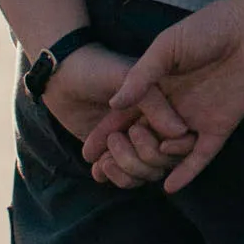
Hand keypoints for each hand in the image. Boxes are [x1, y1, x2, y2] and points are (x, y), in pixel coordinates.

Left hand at [40, 46, 192, 192]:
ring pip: (144, 173)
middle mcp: (153, 126)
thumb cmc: (98, 67)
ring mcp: (133, 141)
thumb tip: (180, 133)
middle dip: (141, 160)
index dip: (174, 149)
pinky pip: (124, 176)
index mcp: (165, 105)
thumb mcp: (128, 78)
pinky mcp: (114, 151)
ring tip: (104, 159)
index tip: (158, 144)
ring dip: (126, 171)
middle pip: (163, 162)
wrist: (61, 74)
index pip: (182, 139)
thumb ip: (153, 103)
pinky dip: (113, 176)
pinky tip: (98, 166)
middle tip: (114, 139)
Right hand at [85, 0, 243, 193]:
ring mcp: (196, 118)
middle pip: (142, 140)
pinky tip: (170, 187)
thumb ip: (142, 76)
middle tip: (109, 166)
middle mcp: (173, 107)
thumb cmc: (207, 28)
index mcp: (156, 88)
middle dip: (124, 155)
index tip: (87, 154)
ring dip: (154, 160)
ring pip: (169, 153)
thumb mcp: (166, 48)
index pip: (124, 117)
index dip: (105, 136)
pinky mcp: (220, 126)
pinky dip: (187, 172)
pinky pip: (201, 156)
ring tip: (145, 162)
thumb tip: (114, 103)